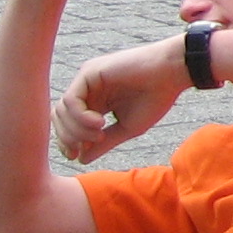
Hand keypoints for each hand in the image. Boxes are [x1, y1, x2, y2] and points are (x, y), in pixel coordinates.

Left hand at [55, 35, 186, 163]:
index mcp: (95, 102)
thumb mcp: (128, 128)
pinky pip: (71, 100)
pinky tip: (100, 122)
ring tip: (100, 133)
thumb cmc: (156, 98)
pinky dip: (80, 117)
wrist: (173, 72)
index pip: (67, 124)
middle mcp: (87, 90)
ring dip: (77, 129)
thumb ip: (104, 142)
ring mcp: (86, 80)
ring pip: (61, 111)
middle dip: (68, 138)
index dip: (66, 142)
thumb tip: (81, 159)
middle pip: (59, 118)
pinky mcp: (89, 73)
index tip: (76, 155)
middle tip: (87, 146)